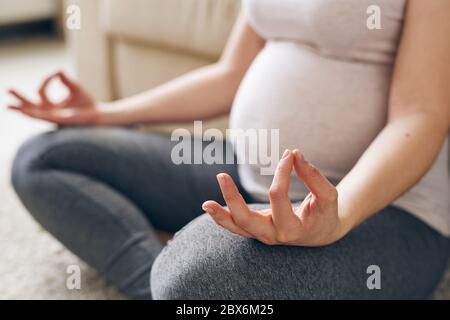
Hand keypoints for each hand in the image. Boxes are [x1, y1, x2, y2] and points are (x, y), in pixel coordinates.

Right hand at [7, 71, 98, 125]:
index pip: (40, 91)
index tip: (56, 72)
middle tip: (7, 89)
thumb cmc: (87, 103)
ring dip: (23, 109)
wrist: (98, 114)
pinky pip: (45, 118)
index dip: (46, 80)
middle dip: (19, 99)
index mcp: (51, 105)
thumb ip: (66, 80)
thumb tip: (58, 70)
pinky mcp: (60, 122)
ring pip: (34, 114)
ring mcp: (54, 118)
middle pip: (30, 106)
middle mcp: (49, 112)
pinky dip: (35, 114)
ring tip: (9, 105)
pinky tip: (27, 111)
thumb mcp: (75, 88)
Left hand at [202, 149, 349, 246]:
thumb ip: (313, 176)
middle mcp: (274, 236)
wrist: (322, 233)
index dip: (282, 172)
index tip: (290, 154)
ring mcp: (262, 235)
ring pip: (237, 227)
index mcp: (293, 229)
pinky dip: (222, 218)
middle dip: (232, 199)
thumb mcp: (328, 196)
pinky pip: (236, 227)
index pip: (277, 197)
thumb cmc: (325, 213)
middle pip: (246, 220)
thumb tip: (295, 154)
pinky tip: (210, 207)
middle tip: (221, 175)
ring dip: (220, 215)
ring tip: (205, 203)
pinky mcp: (256, 230)